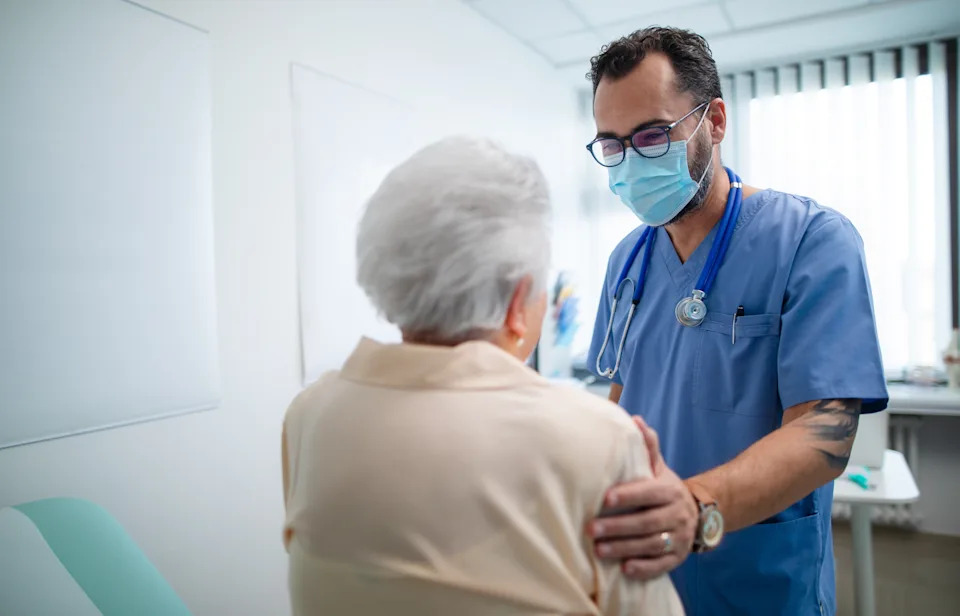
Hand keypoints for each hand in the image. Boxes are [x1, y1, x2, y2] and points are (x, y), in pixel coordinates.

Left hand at [589, 417, 697, 579]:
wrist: (699, 514)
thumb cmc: (665, 490)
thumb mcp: (659, 468)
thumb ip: (648, 447)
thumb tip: (635, 419)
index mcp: (669, 491)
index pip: (648, 493)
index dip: (628, 496)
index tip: (605, 499)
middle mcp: (677, 514)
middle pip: (647, 522)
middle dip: (618, 527)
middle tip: (591, 530)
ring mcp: (679, 538)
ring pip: (651, 545)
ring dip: (624, 548)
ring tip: (599, 551)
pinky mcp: (677, 558)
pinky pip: (661, 566)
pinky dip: (643, 568)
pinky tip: (624, 570)